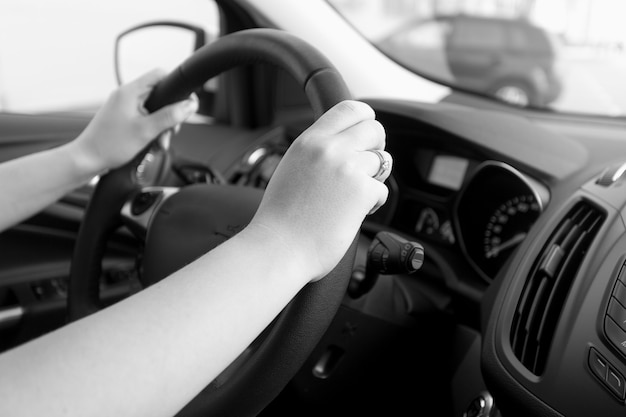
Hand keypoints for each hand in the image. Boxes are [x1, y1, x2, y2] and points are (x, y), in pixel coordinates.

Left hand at [71, 69, 197, 174]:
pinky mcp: (124, 117)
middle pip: (160, 95)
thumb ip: (170, 116)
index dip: (176, 86)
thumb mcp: (146, 131)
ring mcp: (124, 106)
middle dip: (170, 114)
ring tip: (160, 142)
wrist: (87, 160)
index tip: (186, 102)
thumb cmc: (109, 145)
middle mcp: (127, 95)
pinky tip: (152, 143)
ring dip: (162, 126)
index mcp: (130, 91)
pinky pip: (146, 118)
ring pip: (154, 109)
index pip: (160, 75)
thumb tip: (190, 105)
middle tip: (172, 130)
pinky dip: (153, 130)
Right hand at [250, 100, 391, 281]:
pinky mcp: (362, 191)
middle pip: (374, 128)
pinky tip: (352, 214)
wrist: (278, 248)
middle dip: (376, 146)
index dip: (364, 119)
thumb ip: (316, 153)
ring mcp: (347, 168)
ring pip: (382, 159)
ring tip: (352, 197)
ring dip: (373, 178)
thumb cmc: (280, 219)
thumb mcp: (291, 168)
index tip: (365, 134)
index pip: (349, 108)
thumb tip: (341, 146)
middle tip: (367, 166)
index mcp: (309, 141)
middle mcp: (329, 149)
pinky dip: (372, 203)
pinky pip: (382, 189)